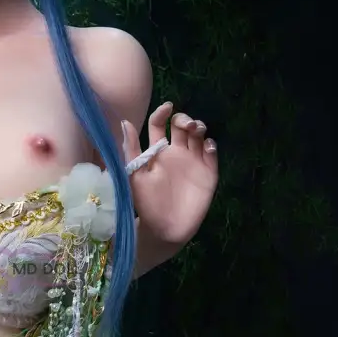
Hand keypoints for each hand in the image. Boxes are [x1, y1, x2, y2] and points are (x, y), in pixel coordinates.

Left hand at [122, 102, 218, 247]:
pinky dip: (211, 147)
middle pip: (182, 126)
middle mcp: (176, 153)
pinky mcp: (207, 173)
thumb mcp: (134, 175)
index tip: (167, 107)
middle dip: (184, 119)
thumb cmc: (146, 203)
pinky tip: (207, 147)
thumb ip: (131, 149)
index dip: (162, 113)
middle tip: (185, 125)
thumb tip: (125, 122)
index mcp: (157, 152)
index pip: (159, 125)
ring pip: (199, 136)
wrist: (164, 229)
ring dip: (199, 127)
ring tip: (196, 130)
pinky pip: (212, 155)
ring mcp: (193, 162)